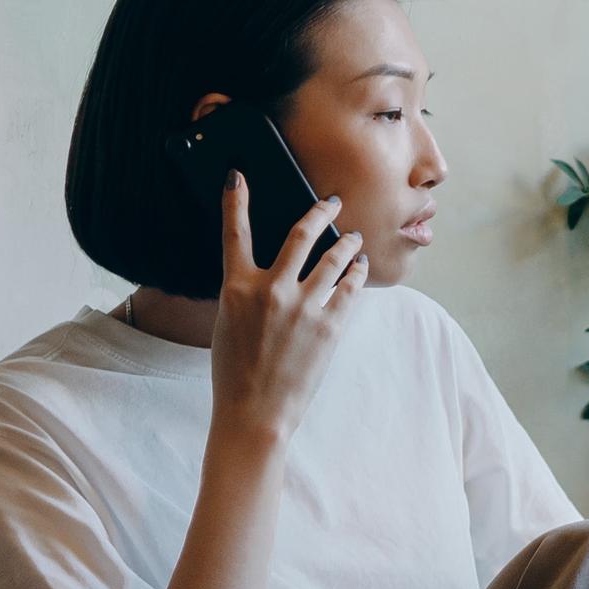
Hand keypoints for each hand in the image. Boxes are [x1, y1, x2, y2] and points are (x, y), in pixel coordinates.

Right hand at [208, 171, 367, 441]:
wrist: (255, 413)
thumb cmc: (235, 370)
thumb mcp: (228, 323)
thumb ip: (247, 292)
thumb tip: (268, 269)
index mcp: (236, 288)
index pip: (233, 233)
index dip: (234, 201)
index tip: (238, 175)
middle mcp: (271, 291)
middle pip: (300, 234)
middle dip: (320, 211)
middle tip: (331, 202)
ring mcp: (304, 306)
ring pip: (335, 257)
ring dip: (347, 242)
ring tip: (354, 237)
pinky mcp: (330, 325)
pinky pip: (351, 287)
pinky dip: (357, 273)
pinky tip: (360, 268)